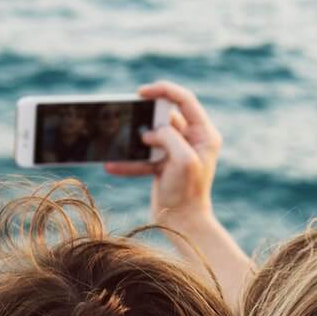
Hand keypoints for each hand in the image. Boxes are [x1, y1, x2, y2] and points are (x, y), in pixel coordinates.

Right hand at [105, 80, 221, 226]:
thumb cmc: (189, 194)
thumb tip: (150, 132)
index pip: (184, 100)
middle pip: (165, 117)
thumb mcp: (183, 160)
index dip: (164, 91)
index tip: (141, 92)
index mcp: (204, 134)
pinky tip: (112, 165)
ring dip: (134, 141)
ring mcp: (176, 153)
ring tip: (118, 142)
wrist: (183, 225)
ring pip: (151, 137)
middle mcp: (192, 140)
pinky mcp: (162, 166)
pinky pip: (143, 158)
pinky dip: (129, 162)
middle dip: (146, 119)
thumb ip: (169, 137)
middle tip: (132, 121)